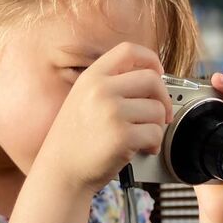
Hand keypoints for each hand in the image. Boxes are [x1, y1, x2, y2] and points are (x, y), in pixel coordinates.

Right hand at [37, 41, 173, 196]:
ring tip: (142, 137)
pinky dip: (154, 144)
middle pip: (152, 79)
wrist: (60, 172)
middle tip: (161, 114)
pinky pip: (155, 133)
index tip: (157, 72)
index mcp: (91, 77)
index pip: (128, 50)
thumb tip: (152, 79)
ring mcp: (111, 112)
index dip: (150, 59)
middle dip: (163, 98)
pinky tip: (142, 149)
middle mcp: (100, 90)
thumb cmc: (75, 140)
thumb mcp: (83, 99)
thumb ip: (110, 85)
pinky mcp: (122, 136)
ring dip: (157, 126)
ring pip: (157, 109)